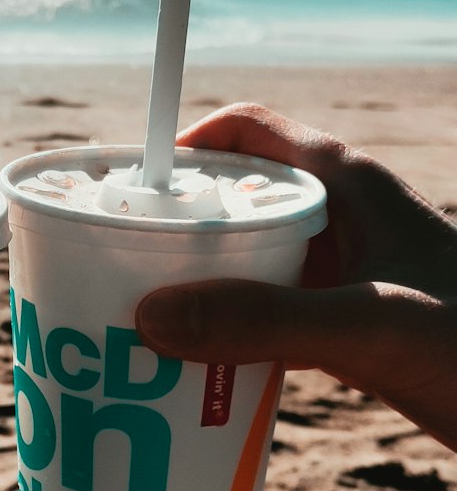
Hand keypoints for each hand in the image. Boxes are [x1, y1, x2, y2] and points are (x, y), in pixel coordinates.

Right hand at [135, 104, 456, 451]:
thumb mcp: (370, 327)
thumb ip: (263, 321)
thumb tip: (150, 317)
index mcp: (348, 182)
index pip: (247, 128)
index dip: (184, 145)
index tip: (128, 188)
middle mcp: (346, 214)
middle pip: (240, 190)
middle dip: (179, 219)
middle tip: (120, 261)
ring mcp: (353, 266)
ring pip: (254, 250)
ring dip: (203, 275)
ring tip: (146, 314)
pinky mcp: (359, 316)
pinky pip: (275, 301)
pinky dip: (234, 319)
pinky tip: (205, 362)